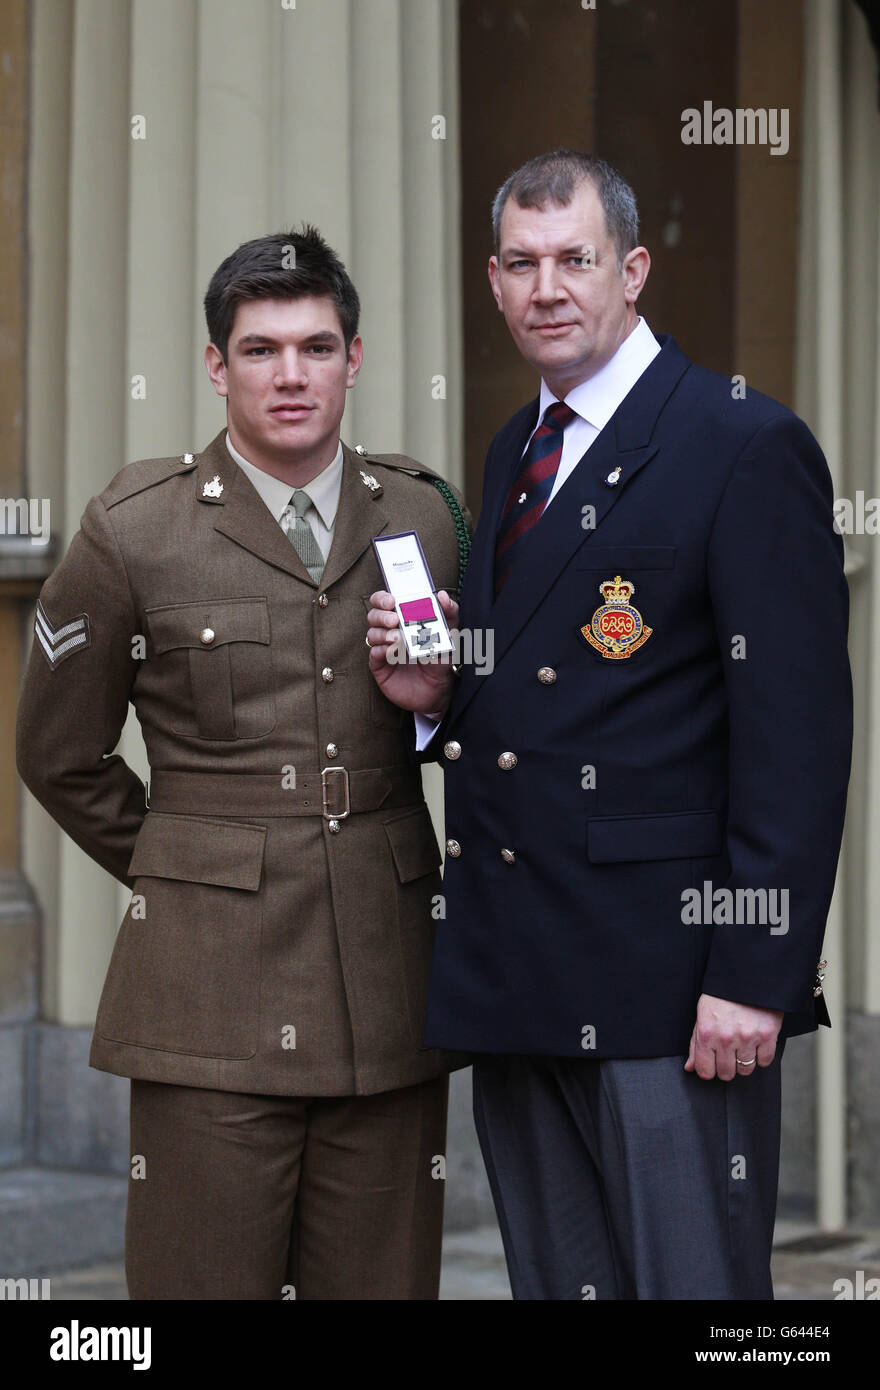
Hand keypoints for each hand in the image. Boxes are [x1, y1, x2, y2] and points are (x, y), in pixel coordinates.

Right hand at [366, 589, 458, 717]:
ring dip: (383, 633)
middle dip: (381, 615)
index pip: (384, 601)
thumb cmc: (441, 660)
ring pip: (372, 633)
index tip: (392, 600)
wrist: (439, 691)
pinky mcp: (380, 666)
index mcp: (403, 619)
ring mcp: (384, 648)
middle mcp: (390, 631)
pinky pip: (373, 653)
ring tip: (399, 639)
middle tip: (394, 620)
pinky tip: (393, 651)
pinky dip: (381, 650)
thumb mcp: (450, 636)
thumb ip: (449, 613)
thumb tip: (441, 595)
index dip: (383, 598)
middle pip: (373, 615)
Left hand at [684, 993, 782, 1080]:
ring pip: (746, 1070)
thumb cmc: (721, 997)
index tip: (713, 1064)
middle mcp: (726, 1038)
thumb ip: (695, 1044)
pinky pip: (765, 1061)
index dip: (709, 1070)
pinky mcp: (767, 1035)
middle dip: (727, 1067)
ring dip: (745, 1062)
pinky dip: (762, 1056)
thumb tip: (690, 1068)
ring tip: (743, 1046)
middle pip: (726, 1074)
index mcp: (707, 1034)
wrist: (746, 976)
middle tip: (729, 1054)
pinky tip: (756, 1044)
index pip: (705, 1071)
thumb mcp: (702, 1016)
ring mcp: (748, 1038)